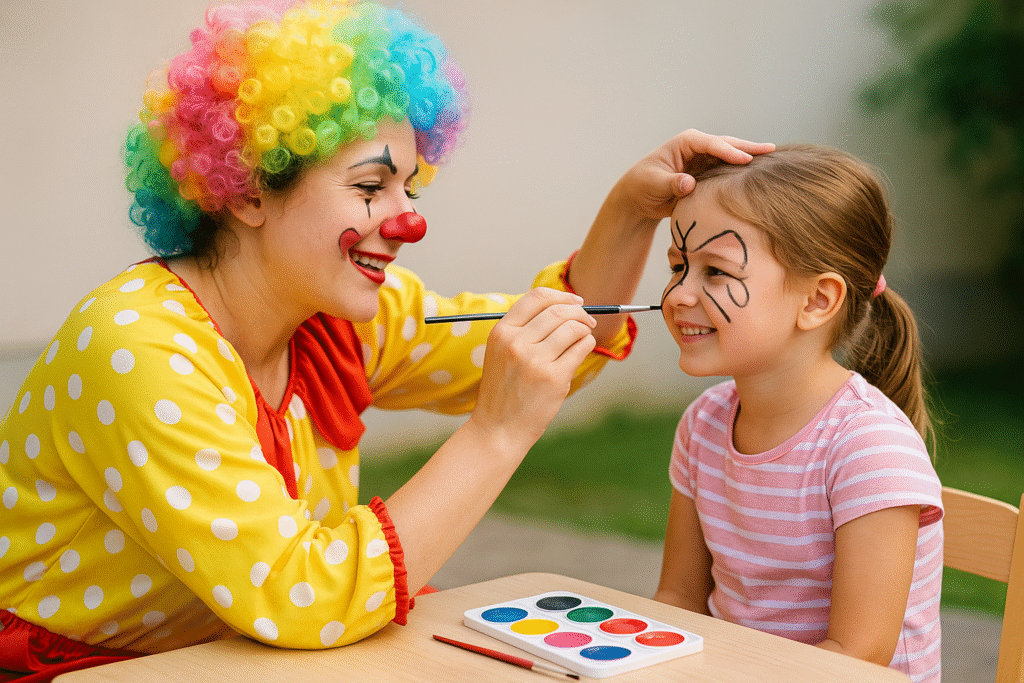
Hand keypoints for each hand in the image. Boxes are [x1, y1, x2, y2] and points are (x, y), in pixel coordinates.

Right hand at [468, 288, 596, 450]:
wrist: (498, 428)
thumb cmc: (504, 390)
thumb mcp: (501, 353)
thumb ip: (524, 329)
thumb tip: (563, 307)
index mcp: (501, 332)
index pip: (536, 297)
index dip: (561, 295)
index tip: (576, 301)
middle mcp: (516, 343)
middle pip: (558, 311)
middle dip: (579, 312)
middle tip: (588, 320)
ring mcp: (535, 360)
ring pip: (573, 328)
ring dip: (585, 329)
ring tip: (584, 337)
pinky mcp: (553, 378)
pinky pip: (581, 348)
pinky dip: (587, 345)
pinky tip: (582, 350)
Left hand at [617, 129, 774, 219]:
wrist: (638, 198)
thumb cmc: (642, 186)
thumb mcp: (653, 184)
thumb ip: (671, 183)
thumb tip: (689, 183)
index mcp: (685, 142)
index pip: (712, 144)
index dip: (729, 152)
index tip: (747, 160)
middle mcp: (698, 147)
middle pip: (727, 144)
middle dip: (748, 147)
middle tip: (771, 150)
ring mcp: (705, 160)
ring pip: (731, 156)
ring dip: (750, 157)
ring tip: (773, 159)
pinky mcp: (708, 173)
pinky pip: (728, 171)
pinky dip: (743, 172)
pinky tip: (758, 175)